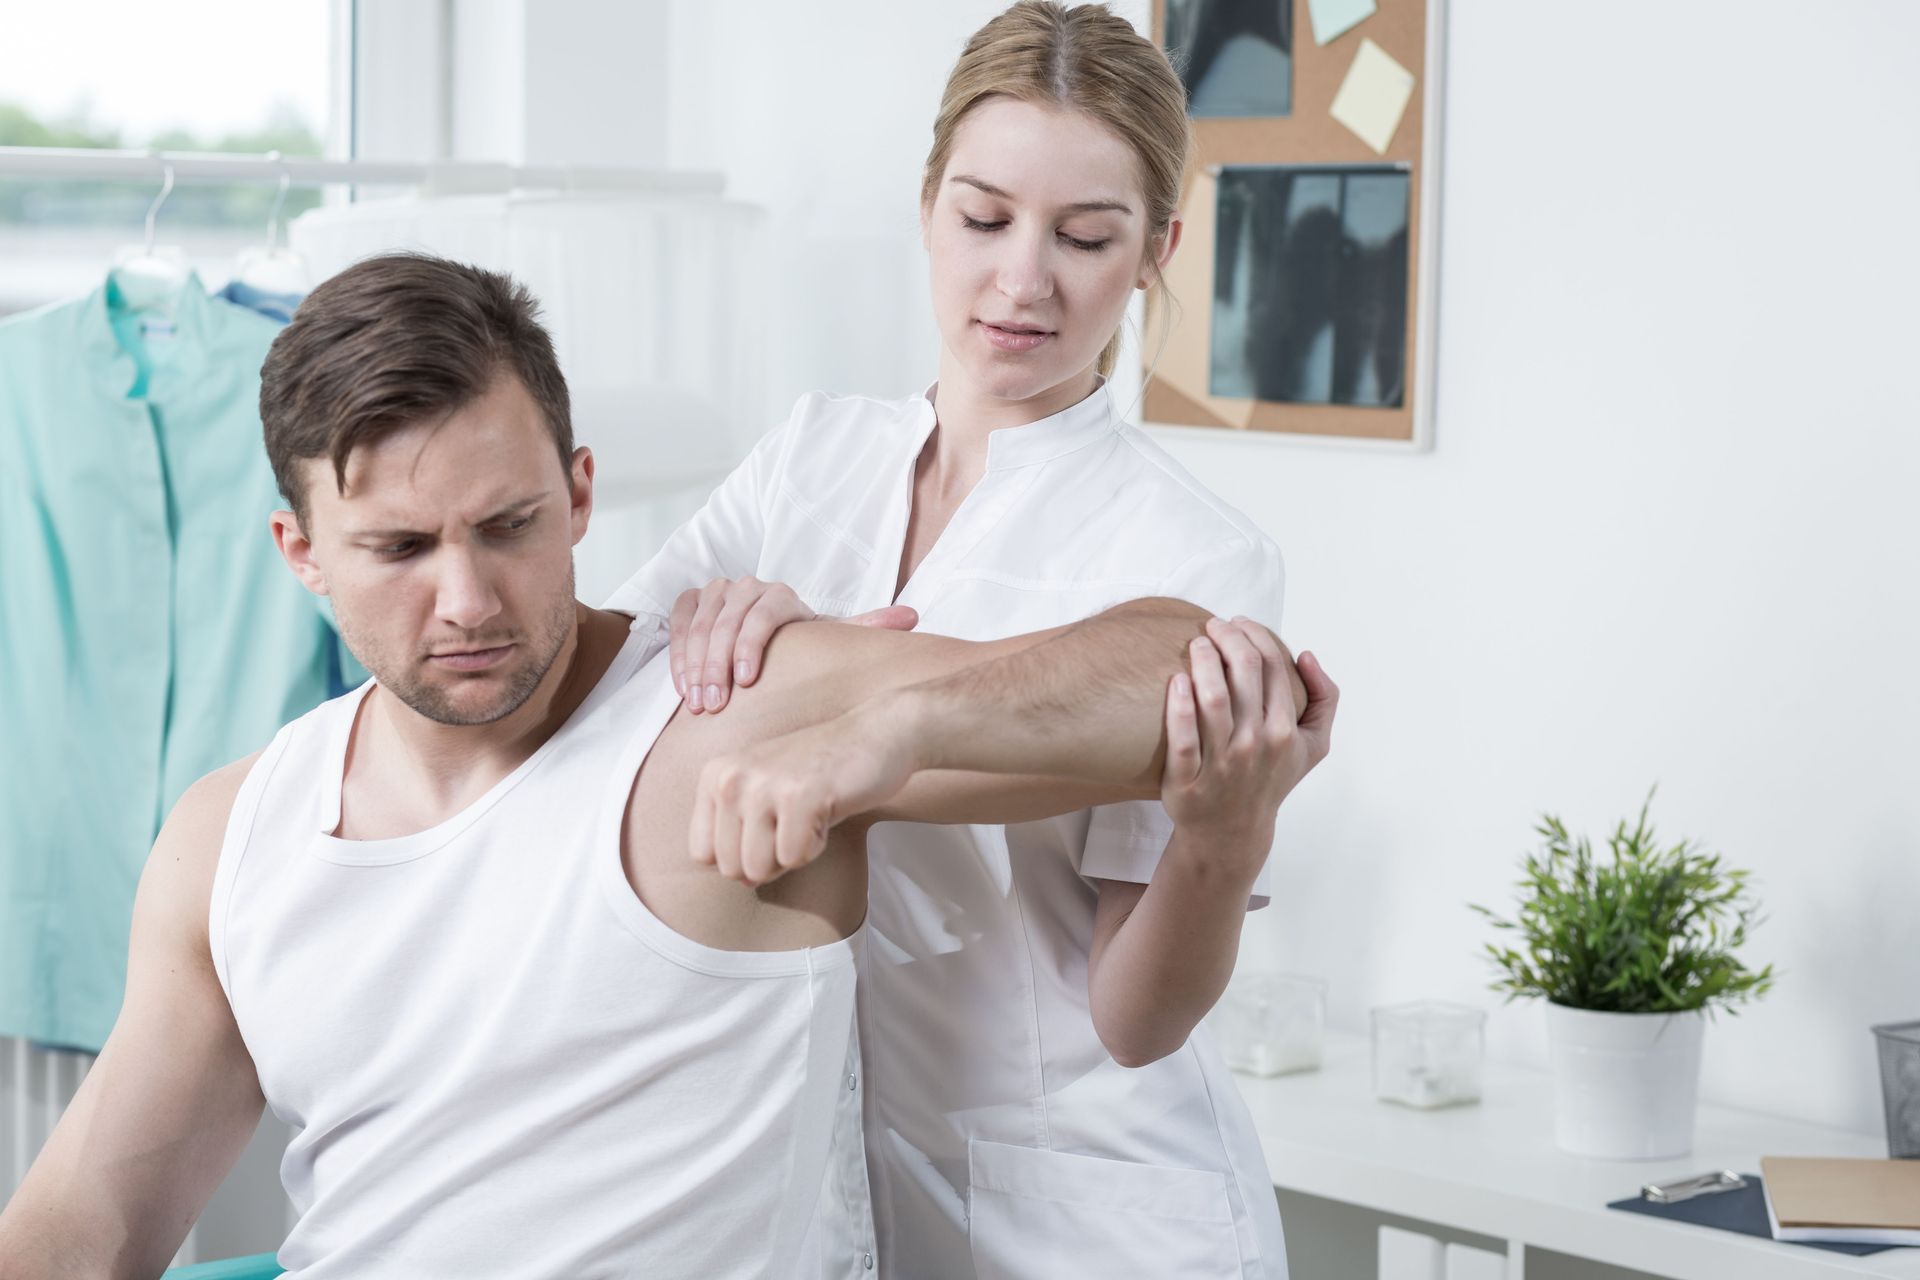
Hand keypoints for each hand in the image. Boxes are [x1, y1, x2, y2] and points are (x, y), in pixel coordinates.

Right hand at [668, 576, 916, 712]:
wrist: (762, 643)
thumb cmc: (798, 650)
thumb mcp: (827, 642)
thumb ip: (864, 629)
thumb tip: (912, 616)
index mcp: (782, 596)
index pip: (762, 613)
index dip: (750, 645)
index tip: (745, 682)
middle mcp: (747, 587)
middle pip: (727, 620)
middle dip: (717, 665)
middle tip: (714, 705)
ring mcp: (716, 592)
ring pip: (700, 623)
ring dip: (695, 664)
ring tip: (698, 703)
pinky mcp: (691, 601)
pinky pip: (679, 621)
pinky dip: (678, 653)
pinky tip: (682, 685)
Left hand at [690, 705, 915, 886]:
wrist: (875, 734)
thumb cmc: (820, 770)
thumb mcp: (762, 790)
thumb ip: (738, 831)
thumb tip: (741, 881)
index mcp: (714, 776)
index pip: (702, 855)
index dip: (740, 855)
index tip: (768, 826)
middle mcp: (729, 778)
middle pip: (731, 868)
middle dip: (769, 859)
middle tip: (793, 820)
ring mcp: (762, 786)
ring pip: (759, 869)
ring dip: (793, 852)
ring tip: (809, 814)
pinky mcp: (798, 797)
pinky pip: (794, 858)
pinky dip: (817, 845)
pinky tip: (826, 810)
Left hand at [1160, 617, 1337, 864]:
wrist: (1233, 831)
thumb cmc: (1271, 777)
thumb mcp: (1314, 745)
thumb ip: (1324, 698)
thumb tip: (1306, 654)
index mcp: (1284, 731)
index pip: (1273, 666)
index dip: (1255, 634)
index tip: (1238, 621)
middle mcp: (1255, 744)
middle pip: (1244, 672)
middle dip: (1228, 637)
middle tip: (1212, 625)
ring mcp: (1221, 763)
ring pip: (1213, 699)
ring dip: (1203, 660)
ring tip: (1196, 643)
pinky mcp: (1187, 780)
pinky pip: (1183, 738)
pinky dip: (1179, 706)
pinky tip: (1175, 680)